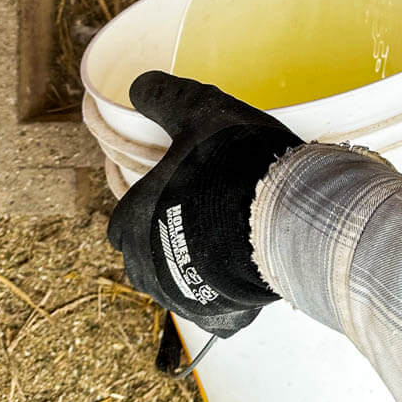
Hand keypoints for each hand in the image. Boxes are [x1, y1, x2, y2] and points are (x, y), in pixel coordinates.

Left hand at [106, 71, 302, 337]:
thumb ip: (165, 97)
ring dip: (192, 270)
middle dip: (163, 244)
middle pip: (144, 260)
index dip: (143, 208)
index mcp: (133, 220)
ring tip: (224, 247)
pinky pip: (215, 313)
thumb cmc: (231, 162)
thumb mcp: (198, 111)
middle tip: (198, 219)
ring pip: (177, 287)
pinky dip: (225, 300)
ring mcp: (182, 296)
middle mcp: (147, 265)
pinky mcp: (219, 315)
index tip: (169, 195)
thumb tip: (139, 86)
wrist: (280, 217)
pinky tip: (243, 279)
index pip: (121, 223)